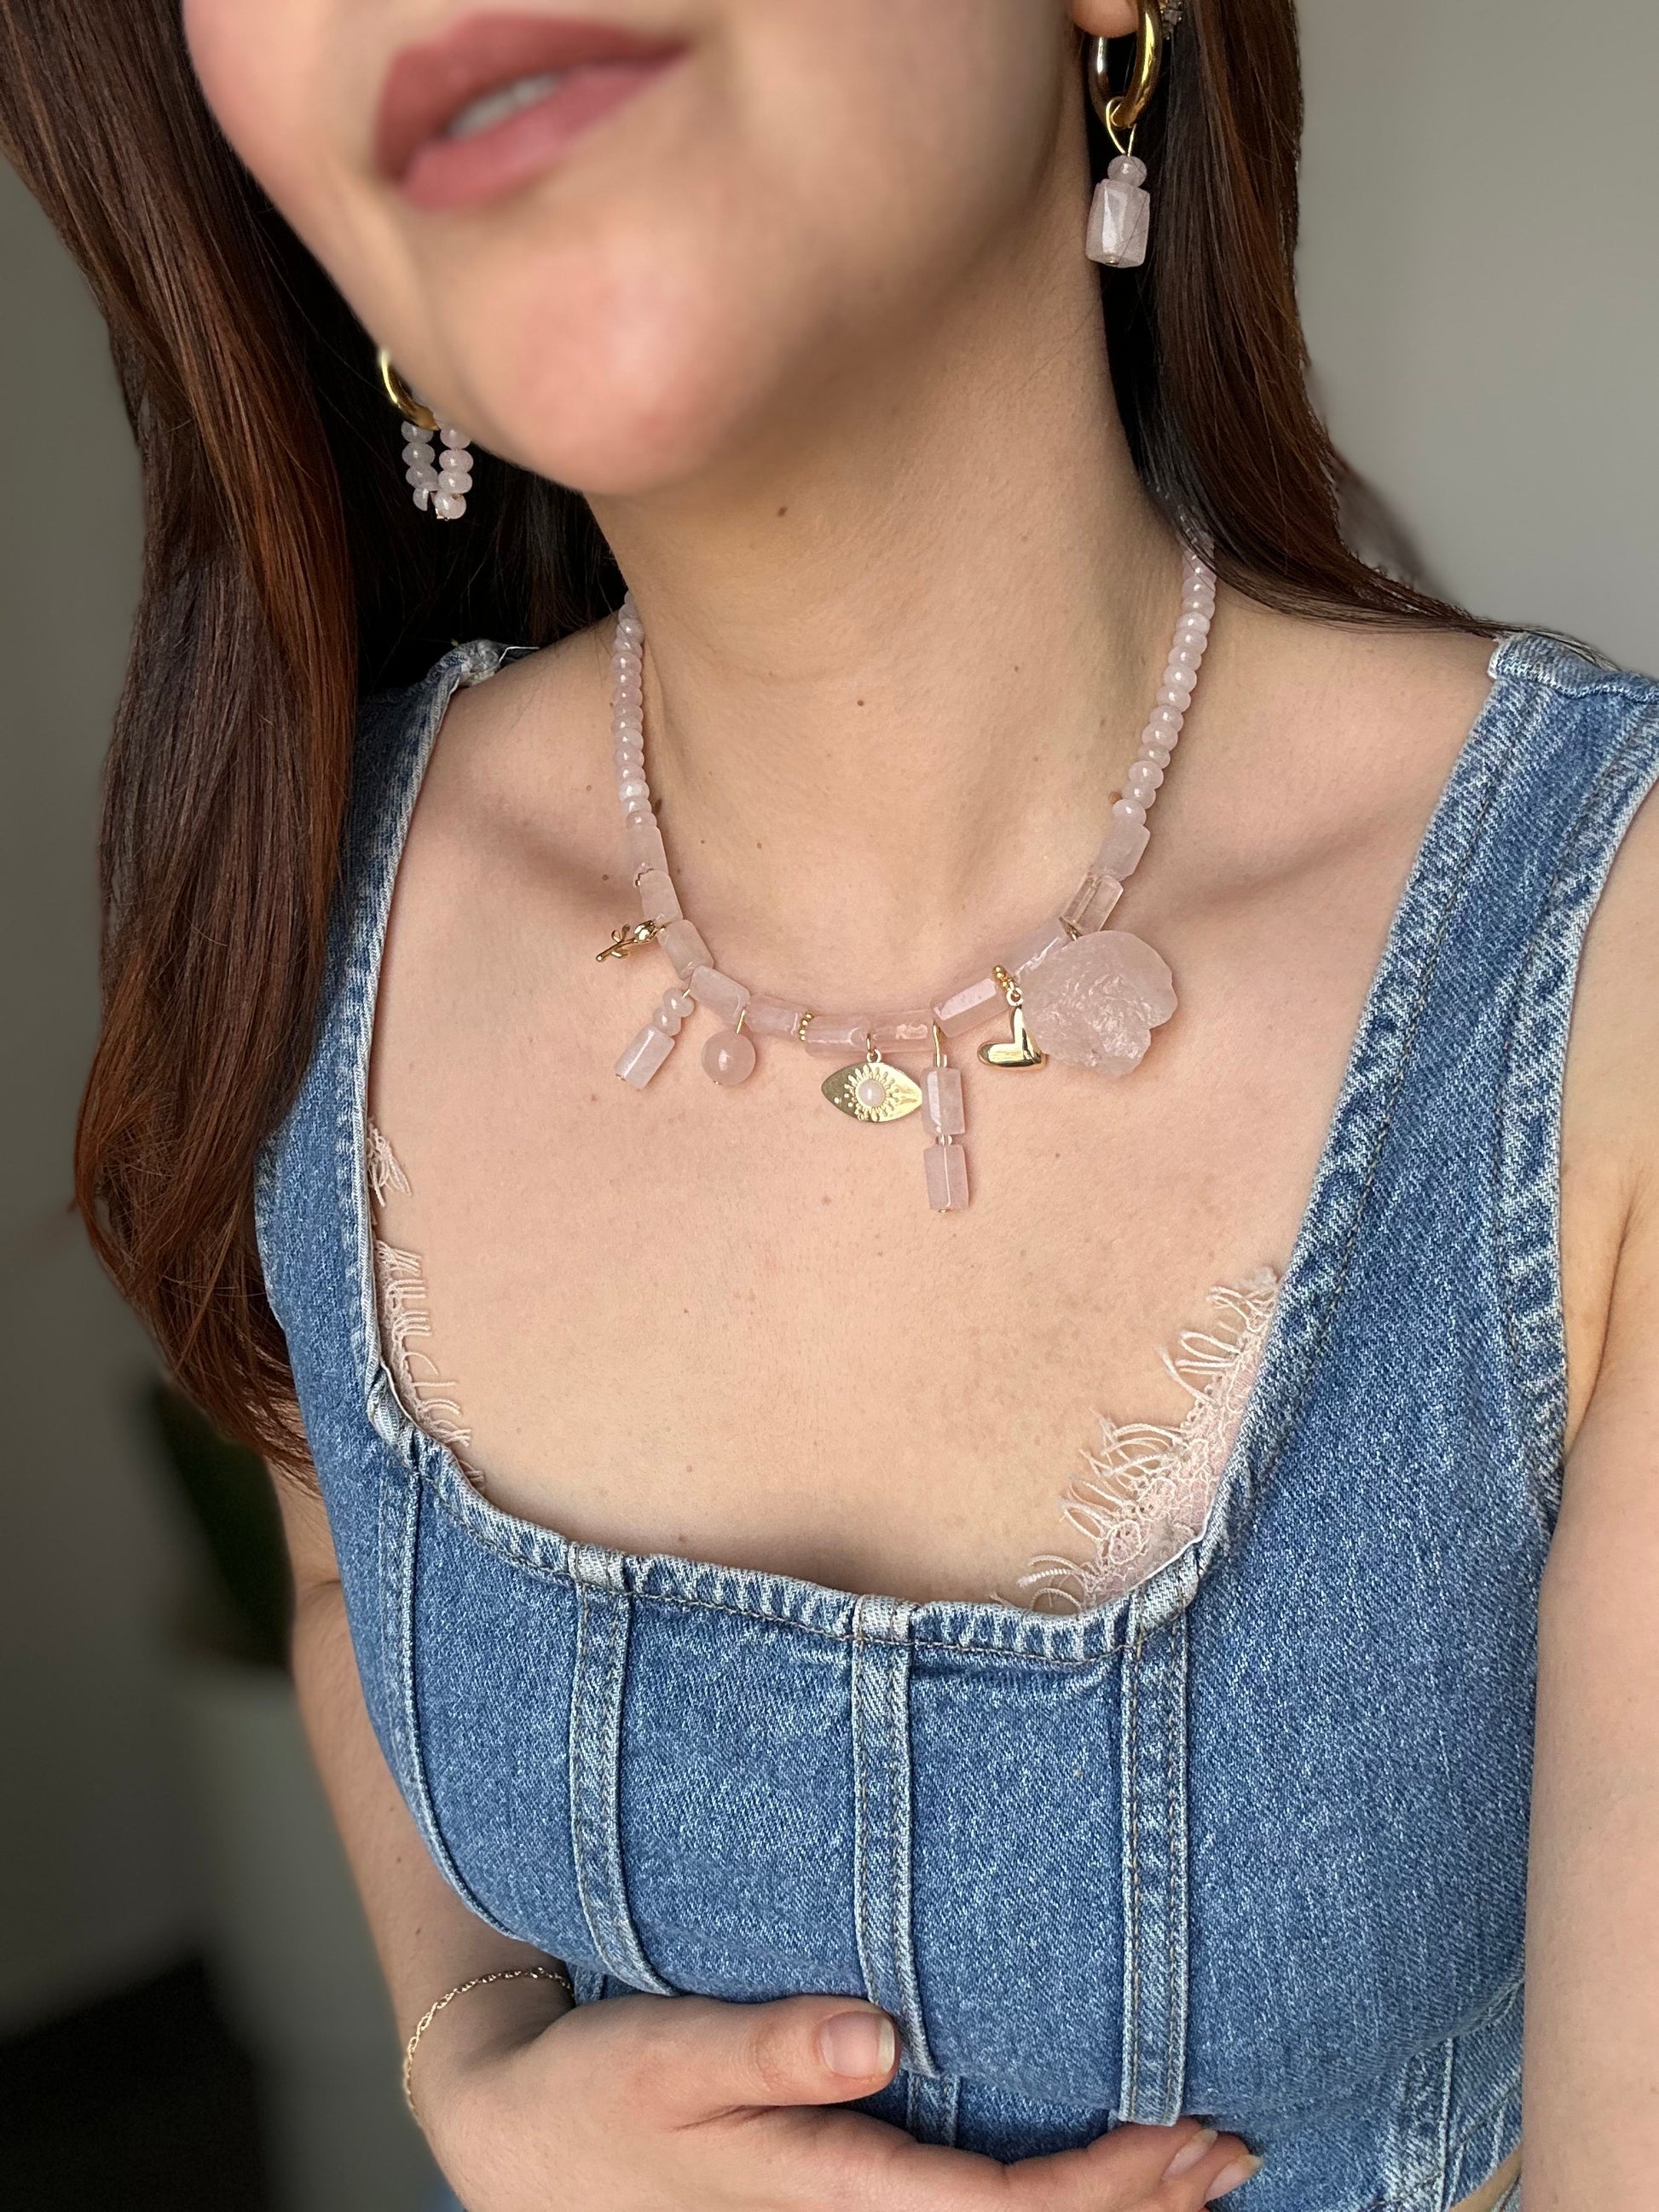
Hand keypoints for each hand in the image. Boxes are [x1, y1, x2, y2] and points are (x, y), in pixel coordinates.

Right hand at [417, 1982, 1260, 2209]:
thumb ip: (770, 2045)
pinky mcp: (835, 2210)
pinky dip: (1038, 2205)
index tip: (1197, 2135)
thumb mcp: (667, 2054)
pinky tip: (1081, 2179)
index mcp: (829, 2197)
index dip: (1111, 2189)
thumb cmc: (601, 2090)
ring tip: (1196, 2171)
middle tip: (1237, 2146)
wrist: (526, 2143)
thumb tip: (876, 2037)